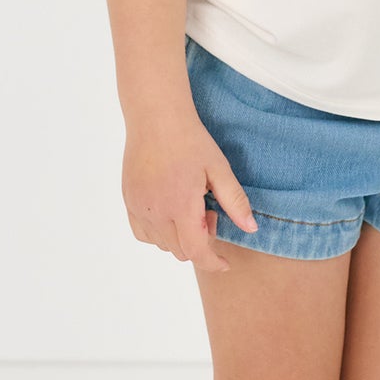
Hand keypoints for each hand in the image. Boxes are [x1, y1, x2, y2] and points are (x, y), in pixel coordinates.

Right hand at [122, 109, 258, 272]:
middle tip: (209, 211)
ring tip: (189, 206)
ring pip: (161, 244)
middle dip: (200, 242)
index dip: (213, 263)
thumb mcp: (219, 169)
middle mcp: (155, 212)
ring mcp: (138, 207)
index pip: (196, 252)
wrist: (155, 116)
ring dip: (179, 237)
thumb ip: (235, 202)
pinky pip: (143, 233)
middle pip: (180, 251)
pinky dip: (158, 232)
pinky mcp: (128, 200)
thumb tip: (251, 229)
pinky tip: (170, 211)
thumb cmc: (190, 140)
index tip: (225, 263)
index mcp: (180, 206)